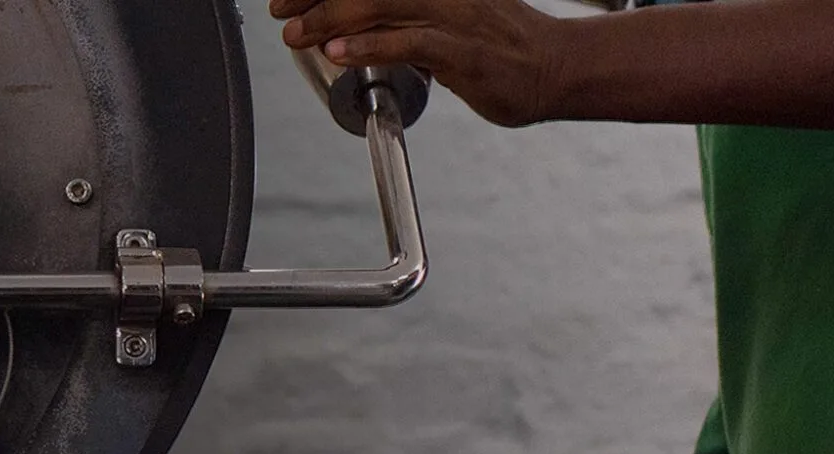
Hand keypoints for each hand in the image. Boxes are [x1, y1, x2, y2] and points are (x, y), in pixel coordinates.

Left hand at [271, 0, 574, 126]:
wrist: (553, 67)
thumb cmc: (491, 44)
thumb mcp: (439, 15)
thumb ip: (397, 13)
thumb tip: (344, 20)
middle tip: (281, 12)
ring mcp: (454, 14)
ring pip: (381, 5)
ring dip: (330, 17)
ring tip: (297, 33)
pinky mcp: (462, 50)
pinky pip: (409, 42)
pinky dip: (369, 45)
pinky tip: (338, 50)